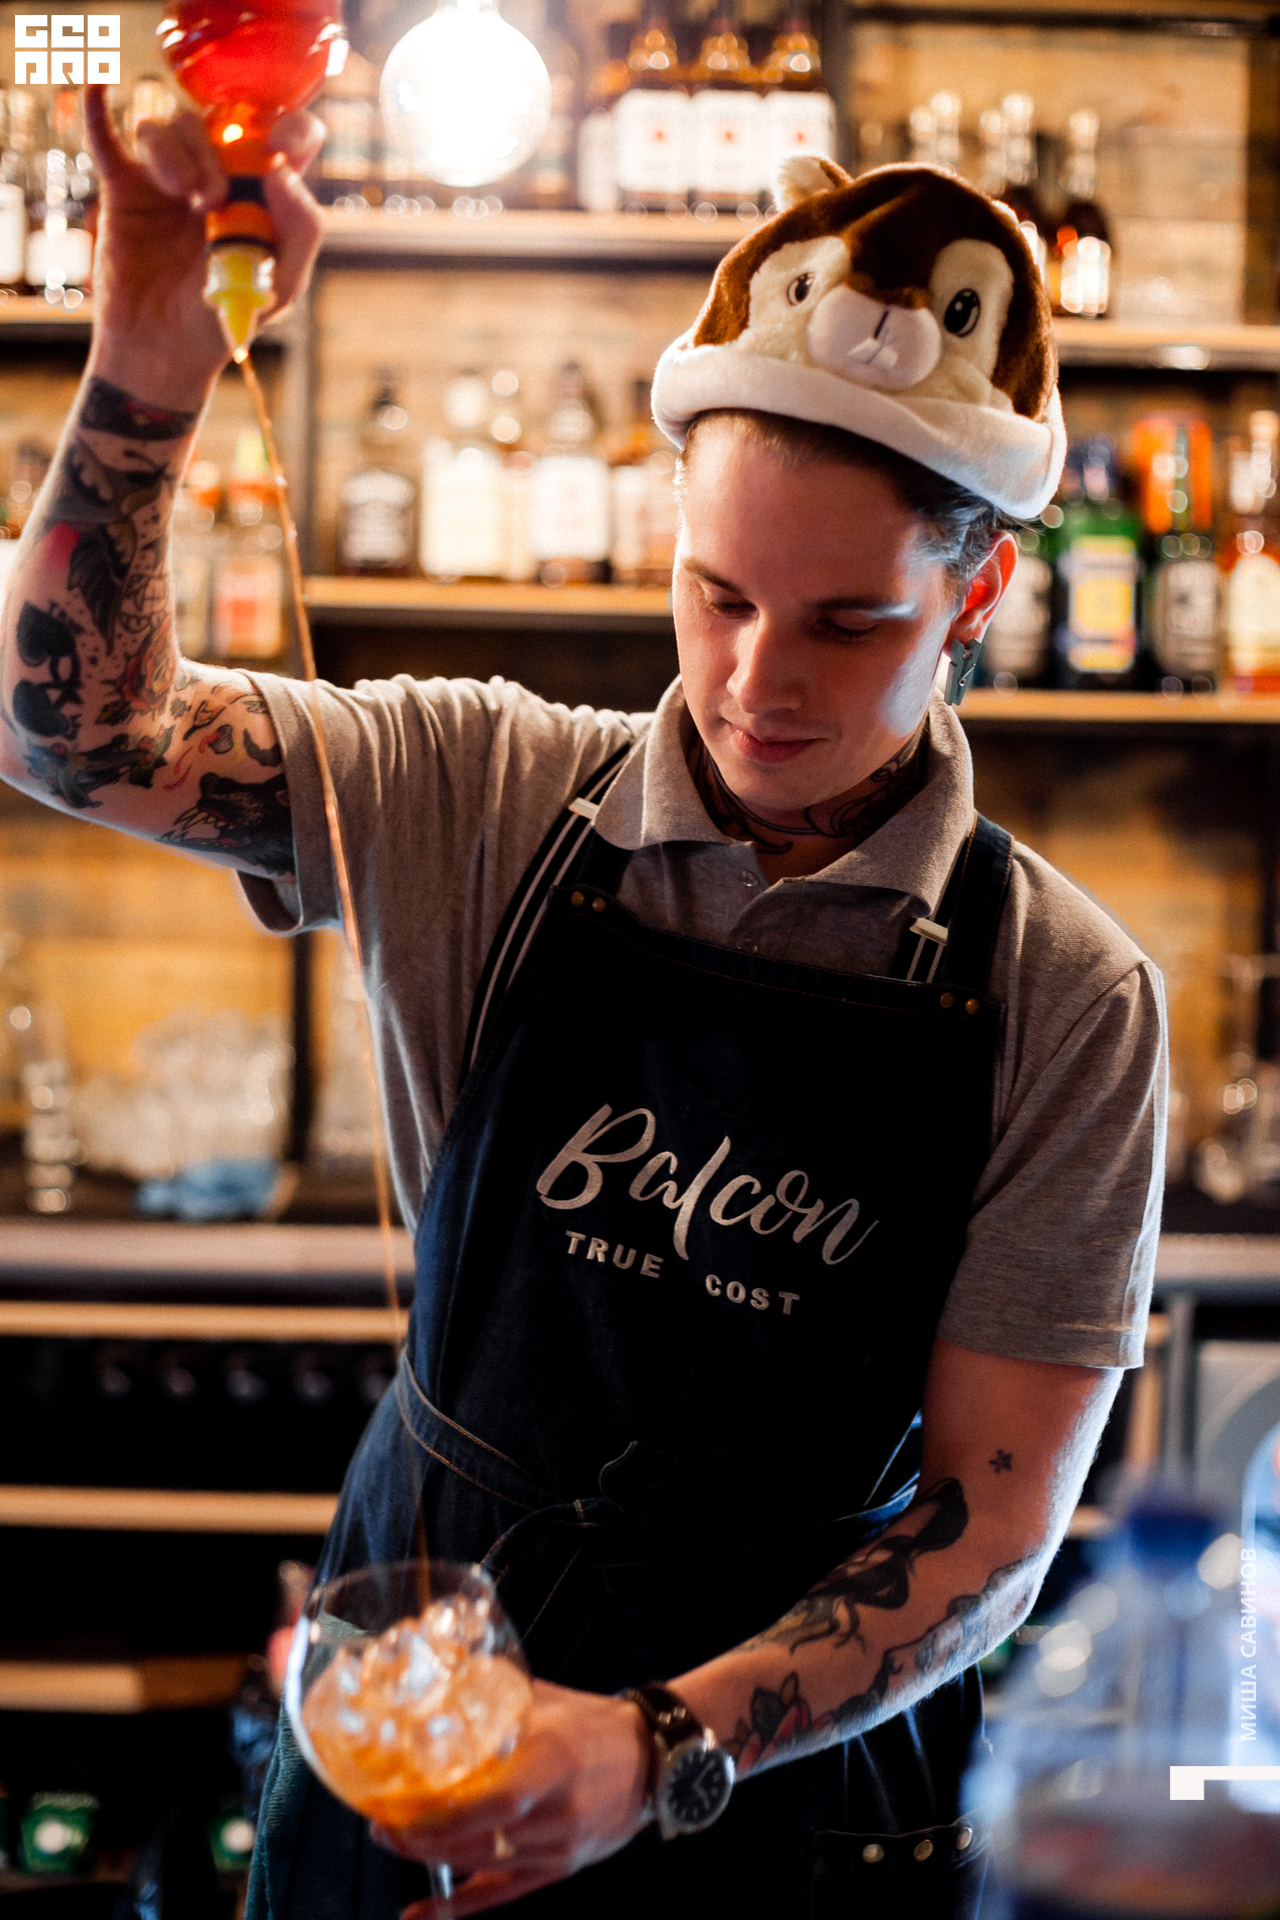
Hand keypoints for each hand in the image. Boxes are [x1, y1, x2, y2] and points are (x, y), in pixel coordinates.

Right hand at [83, 86, 324, 405]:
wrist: (164, 351)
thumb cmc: (226, 320)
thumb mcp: (280, 285)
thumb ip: (300, 230)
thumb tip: (282, 170)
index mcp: (261, 193)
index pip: (285, 134)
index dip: (288, 126)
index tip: (277, 146)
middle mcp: (217, 173)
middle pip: (217, 120)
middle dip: (217, 150)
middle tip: (213, 200)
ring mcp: (168, 177)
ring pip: (167, 125)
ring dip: (173, 152)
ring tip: (182, 197)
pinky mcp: (124, 188)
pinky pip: (108, 137)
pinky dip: (100, 110)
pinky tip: (99, 90)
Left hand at [372, 1680, 651, 1916]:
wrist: (652, 1759)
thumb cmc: (595, 1724)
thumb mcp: (546, 1700)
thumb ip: (495, 1696)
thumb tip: (439, 1681)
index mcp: (555, 1759)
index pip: (496, 1800)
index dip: (444, 1814)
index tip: (401, 1803)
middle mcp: (560, 1809)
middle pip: (483, 1838)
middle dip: (425, 1837)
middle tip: (383, 1822)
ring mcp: (561, 1845)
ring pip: (487, 1865)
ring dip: (435, 1858)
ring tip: (395, 1841)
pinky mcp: (561, 1869)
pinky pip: (504, 1894)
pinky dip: (459, 1907)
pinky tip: (420, 1913)